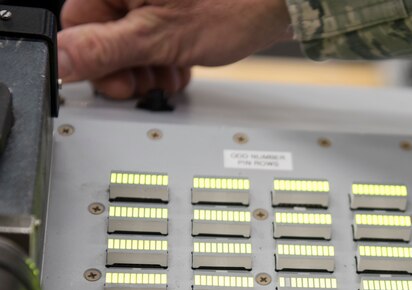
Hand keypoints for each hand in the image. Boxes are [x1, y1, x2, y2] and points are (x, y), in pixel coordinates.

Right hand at [57, 0, 292, 98]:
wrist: (278, 3)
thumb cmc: (231, 6)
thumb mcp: (160, 38)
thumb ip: (106, 50)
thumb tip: (60, 60)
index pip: (77, 26)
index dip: (95, 64)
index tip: (118, 86)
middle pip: (104, 36)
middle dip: (126, 69)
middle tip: (148, 85)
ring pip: (131, 41)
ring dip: (147, 69)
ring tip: (169, 77)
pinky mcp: (172, 9)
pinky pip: (154, 38)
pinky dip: (163, 58)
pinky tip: (178, 68)